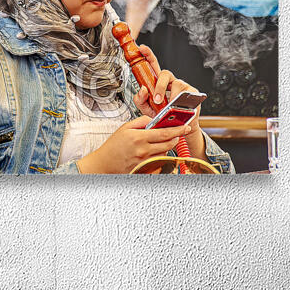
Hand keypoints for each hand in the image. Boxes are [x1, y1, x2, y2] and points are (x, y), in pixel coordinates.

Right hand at [77, 115, 195, 173]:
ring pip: (165, 153)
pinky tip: (152, 153)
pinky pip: (159, 162)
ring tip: (156, 143)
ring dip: (166, 147)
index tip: (185, 127)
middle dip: (175, 138)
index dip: (177, 129)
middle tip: (176, 134)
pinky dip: (160, 156)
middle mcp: (143, 151)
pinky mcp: (145, 169)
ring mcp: (145, 162)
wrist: (104, 163)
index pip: (164, 132)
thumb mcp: (125, 128)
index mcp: (139, 138)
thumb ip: (141, 121)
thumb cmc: (113, 147)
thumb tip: (154, 119)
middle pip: (168, 144)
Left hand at [131, 45, 205, 159]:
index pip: (153, 64)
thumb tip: (142, 89)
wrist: (177, 127)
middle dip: (159, 86)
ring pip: (176, 83)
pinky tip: (178, 108)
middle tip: (156, 100)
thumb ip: (140, 99)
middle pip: (164, 73)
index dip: (148, 55)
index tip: (142, 48)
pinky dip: (180, 102)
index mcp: (158, 81)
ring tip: (167, 107)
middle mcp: (170, 81)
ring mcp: (182, 85)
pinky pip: (186, 93)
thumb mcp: (146, 108)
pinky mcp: (192, 92)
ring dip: (170, 97)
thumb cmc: (162, 115)